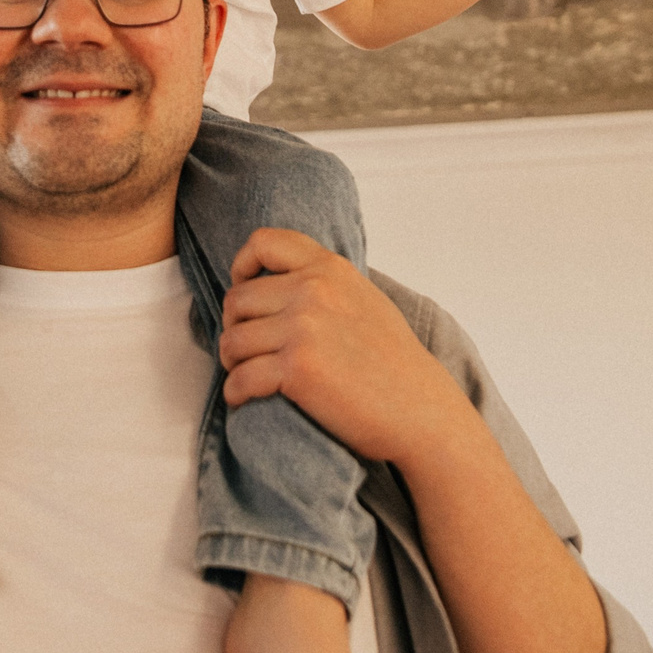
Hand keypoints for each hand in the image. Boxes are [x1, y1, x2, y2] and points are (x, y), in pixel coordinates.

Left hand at [217, 229, 475, 469]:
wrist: (420, 410)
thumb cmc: (393, 362)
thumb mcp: (364, 299)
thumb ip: (323, 283)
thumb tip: (272, 283)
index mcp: (330, 269)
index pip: (265, 241)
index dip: (241, 264)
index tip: (241, 287)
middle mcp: (313, 290)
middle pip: (238, 299)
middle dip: (233, 326)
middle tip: (244, 349)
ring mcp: (303, 329)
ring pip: (233, 340)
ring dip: (231, 362)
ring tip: (244, 375)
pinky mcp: (297, 370)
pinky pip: (240, 378)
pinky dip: (234, 392)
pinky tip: (243, 399)